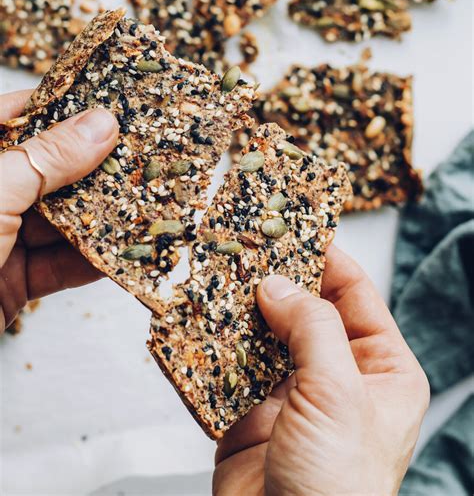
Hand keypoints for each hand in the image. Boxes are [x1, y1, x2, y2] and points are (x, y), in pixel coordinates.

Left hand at [0, 90, 118, 333]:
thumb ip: (46, 158)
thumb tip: (100, 124)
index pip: (12, 115)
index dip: (61, 106)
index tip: (107, 101)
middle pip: (44, 168)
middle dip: (91, 165)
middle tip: (138, 151)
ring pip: (57, 218)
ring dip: (99, 215)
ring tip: (143, 198)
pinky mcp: (9, 281)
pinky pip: (58, 264)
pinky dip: (90, 260)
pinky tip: (122, 250)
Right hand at [214, 245, 429, 495]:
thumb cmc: (337, 488)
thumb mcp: (338, 394)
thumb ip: (311, 327)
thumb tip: (277, 282)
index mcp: (381, 369)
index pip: (355, 294)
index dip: (326, 257)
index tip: (296, 224)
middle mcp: (337, 376)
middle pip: (304, 308)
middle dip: (275, 279)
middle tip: (246, 241)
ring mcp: (292, 392)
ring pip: (263, 333)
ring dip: (239, 308)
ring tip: (215, 269)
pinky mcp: (250, 411)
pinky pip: (229, 365)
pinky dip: (211, 344)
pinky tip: (193, 320)